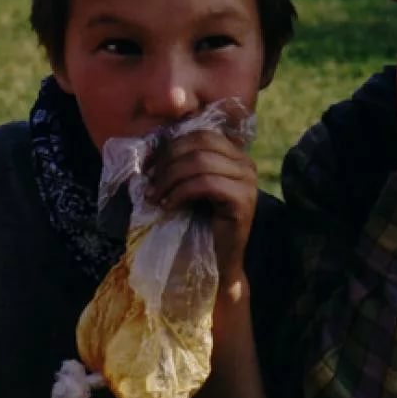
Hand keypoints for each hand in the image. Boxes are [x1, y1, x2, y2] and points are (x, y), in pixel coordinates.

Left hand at [144, 129, 256, 282]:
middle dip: (168, 162)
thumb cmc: (199, 224)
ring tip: (155, 197)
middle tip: (149, 184)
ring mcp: (248, 181)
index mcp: (235, 155)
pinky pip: (205, 183)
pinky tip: (168, 206)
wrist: (217, 262)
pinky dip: (180, 192)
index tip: (149, 168)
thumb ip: (182, 164)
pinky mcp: (243, 200)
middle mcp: (246, 164)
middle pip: (200, 144)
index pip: (201, 135)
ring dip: (170, 179)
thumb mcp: (189, 186)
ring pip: (200, 162)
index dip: (171, 147)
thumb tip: (151, 149)